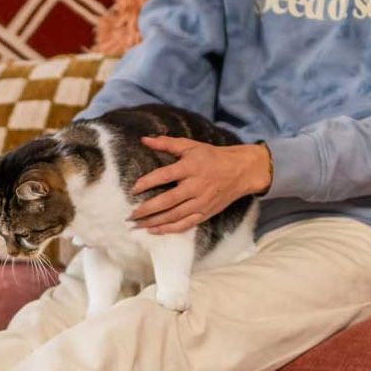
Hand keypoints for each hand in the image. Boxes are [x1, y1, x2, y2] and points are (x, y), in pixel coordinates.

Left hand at [131, 139, 271, 234]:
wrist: (241, 171)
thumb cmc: (212, 157)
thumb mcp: (191, 146)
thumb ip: (167, 143)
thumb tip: (144, 139)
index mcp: (191, 168)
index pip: (165, 176)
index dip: (148, 182)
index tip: (134, 188)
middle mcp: (196, 186)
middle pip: (168, 200)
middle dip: (147, 209)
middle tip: (130, 214)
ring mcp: (201, 202)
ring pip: (175, 216)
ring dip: (154, 222)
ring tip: (137, 224)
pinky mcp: (206, 213)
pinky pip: (185, 224)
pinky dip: (169, 229)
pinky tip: (154, 230)